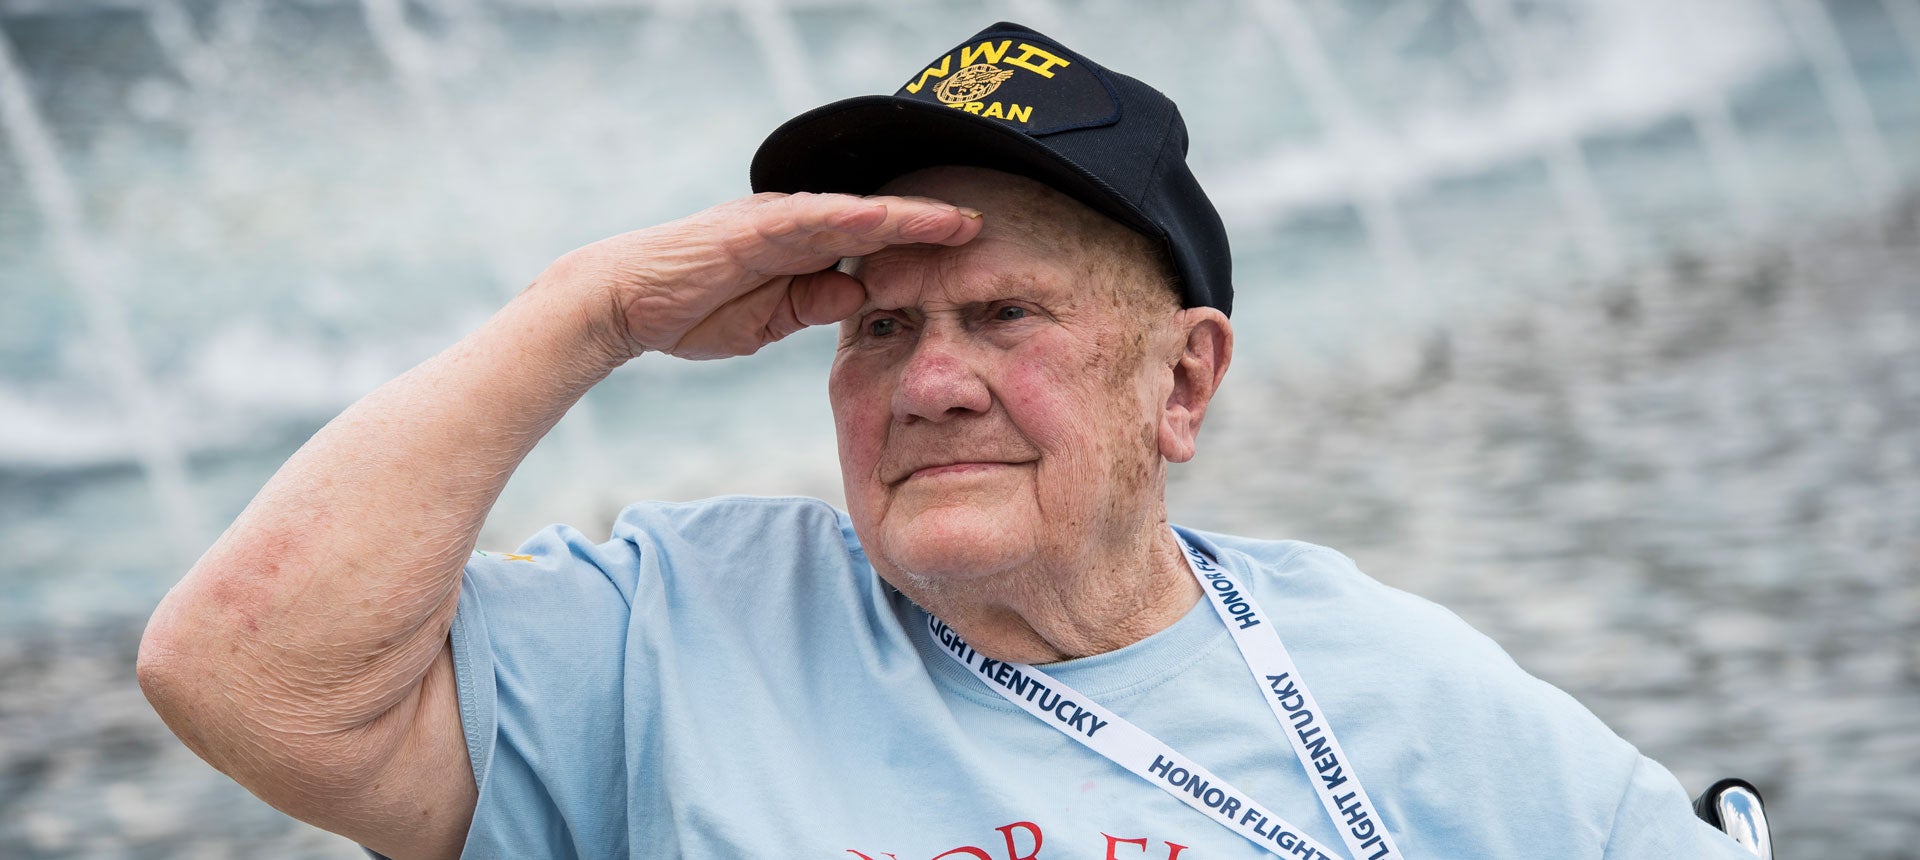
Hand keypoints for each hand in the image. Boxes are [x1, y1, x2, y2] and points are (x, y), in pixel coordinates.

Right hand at [553, 192, 983, 360]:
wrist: (626, 304)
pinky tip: (888, 219)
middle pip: (877, 223)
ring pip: (856, 214)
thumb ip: (813, 306)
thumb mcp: (770, 320)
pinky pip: (810, 218)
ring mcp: (777, 222)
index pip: (874, 246)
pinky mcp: (754, 227)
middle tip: (987, 228)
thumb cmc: (693, 312)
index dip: (921, 249)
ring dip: (909, 217)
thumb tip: (861, 297)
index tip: (971, 259)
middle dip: (931, 226)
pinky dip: (850, 217)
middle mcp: (797, 227)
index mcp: (803, 251)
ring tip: (960, 222)